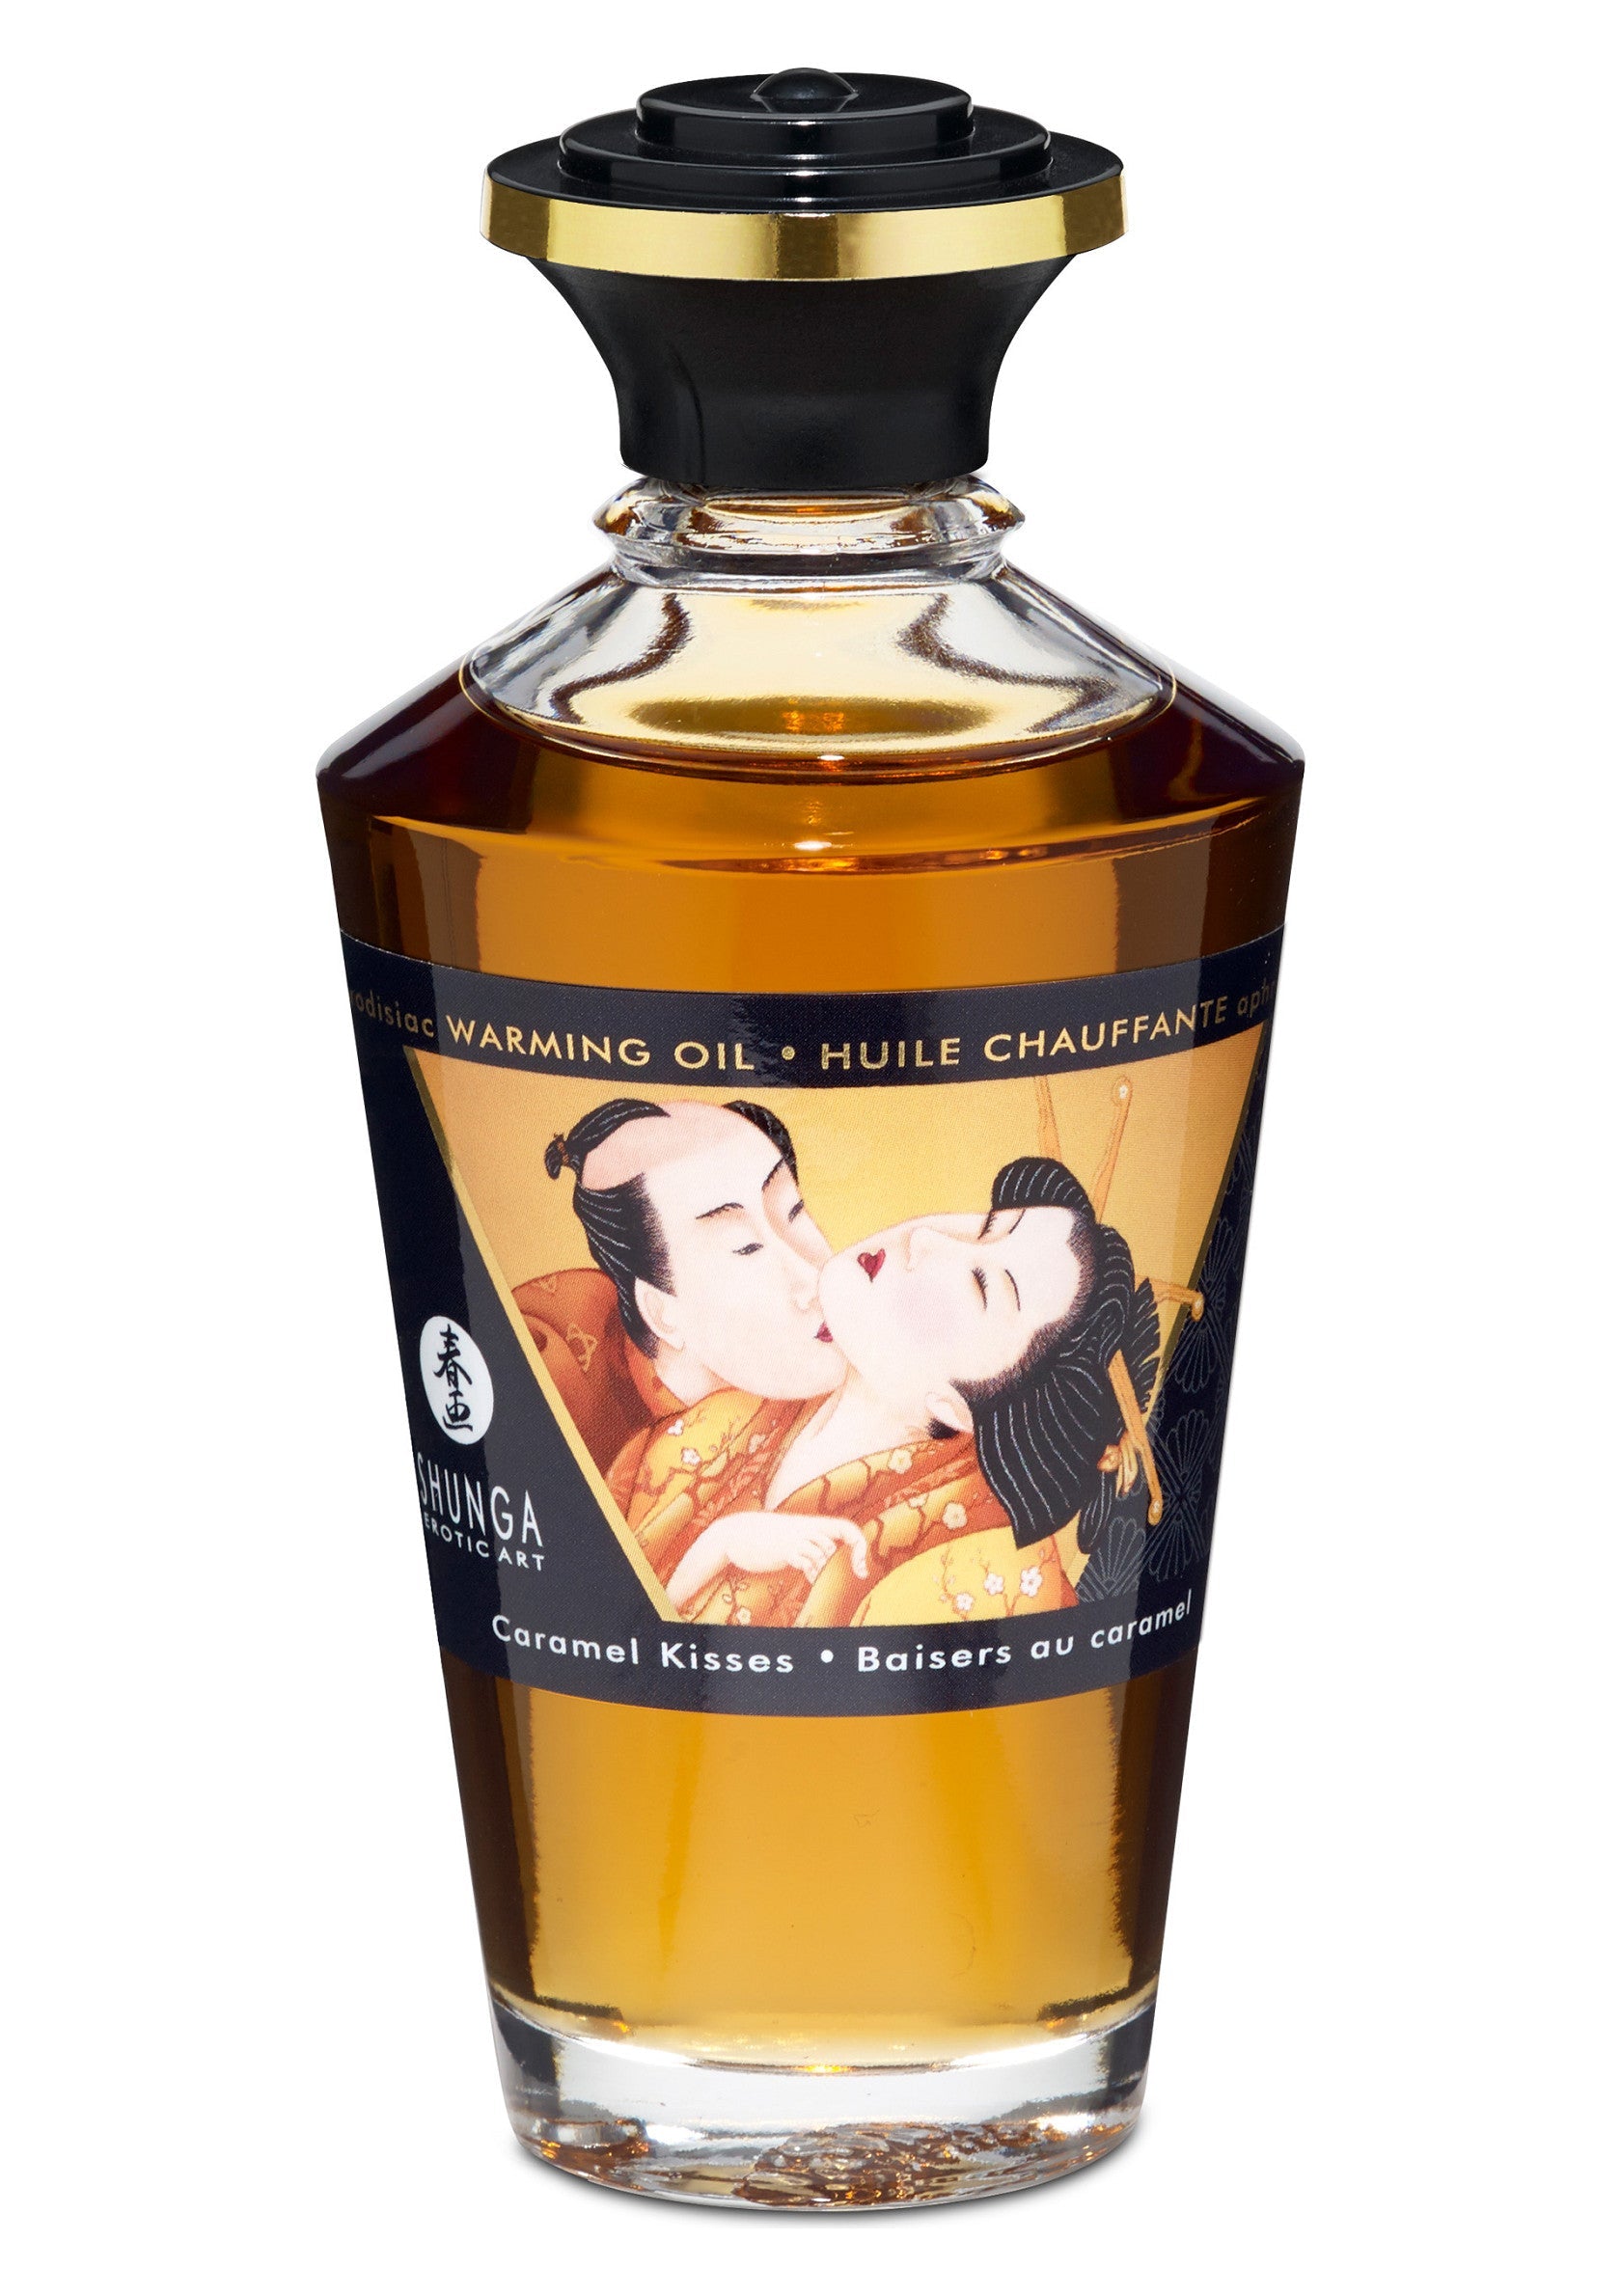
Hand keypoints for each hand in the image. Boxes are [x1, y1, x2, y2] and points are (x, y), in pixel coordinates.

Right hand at [722, 1511, 868, 1583]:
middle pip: (834, 1547)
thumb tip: (826, 1563)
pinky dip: (811, 1573)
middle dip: (836, 1566)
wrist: (735, 1534)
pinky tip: (806, 1577)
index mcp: (811, 1524)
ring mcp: (795, 1538)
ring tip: (810, 1575)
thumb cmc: (764, 1539)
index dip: (860, 1547)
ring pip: (822, 1555)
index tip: (861, 1570)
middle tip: (829, 1580)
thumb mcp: (791, 1537)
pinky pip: (807, 1562)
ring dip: (820, 1570)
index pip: (847, 1528)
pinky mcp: (784, 1550)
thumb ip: (809, 1544)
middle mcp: (806, 1529)